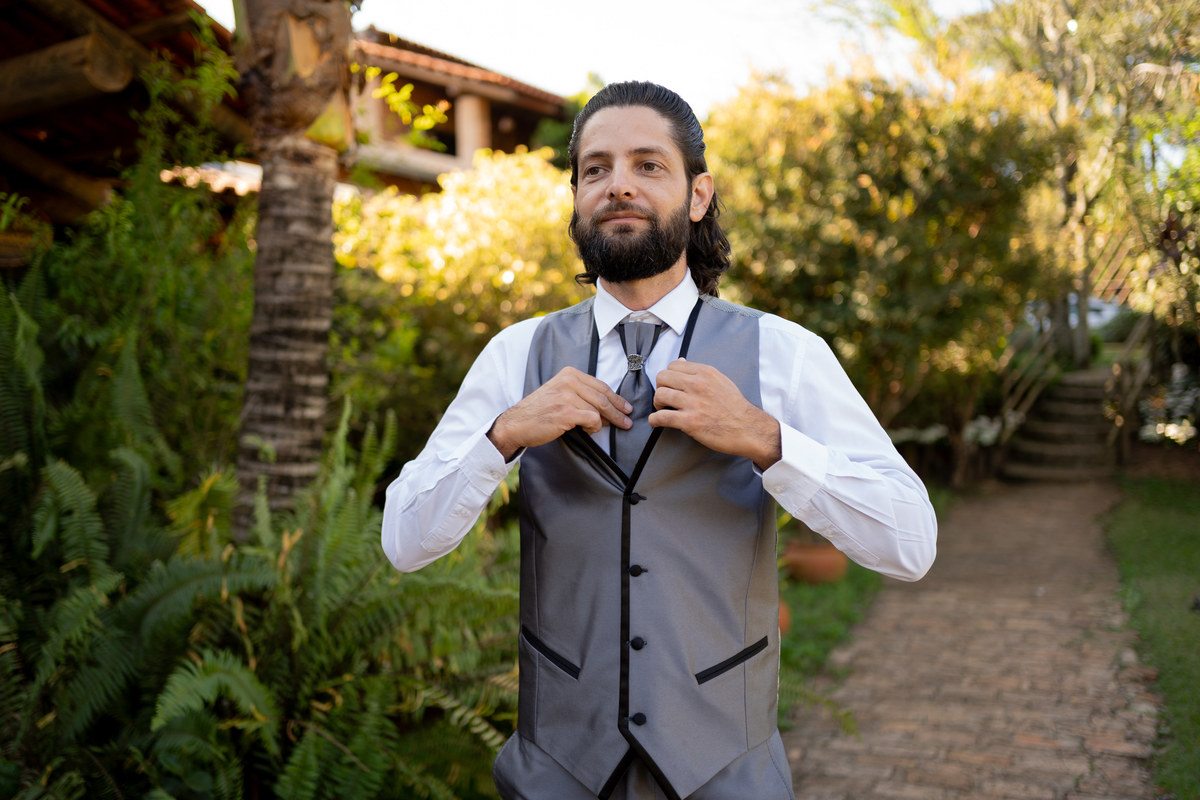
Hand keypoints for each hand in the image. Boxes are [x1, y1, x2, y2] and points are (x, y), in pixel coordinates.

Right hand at [487, 366, 631, 459]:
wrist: (517, 423)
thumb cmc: (539, 412)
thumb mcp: (559, 393)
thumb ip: (580, 394)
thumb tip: (608, 408)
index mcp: (569, 373)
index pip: (600, 386)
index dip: (616, 398)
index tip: (626, 407)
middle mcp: (569, 381)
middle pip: (603, 397)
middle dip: (618, 412)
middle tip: (627, 422)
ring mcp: (567, 396)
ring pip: (599, 410)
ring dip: (603, 422)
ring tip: (601, 428)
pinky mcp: (566, 412)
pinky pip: (592, 420)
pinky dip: (594, 428)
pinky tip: (587, 430)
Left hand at [650, 359, 781, 469]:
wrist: (748, 428)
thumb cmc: (735, 407)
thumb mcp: (721, 381)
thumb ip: (700, 372)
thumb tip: (680, 362)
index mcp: (705, 373)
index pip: (673, 365)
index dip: (668, 376)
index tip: (671, 385)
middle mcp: (698, 385)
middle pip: (662, 377)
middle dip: (660, 388)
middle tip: (665, 398)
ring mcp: (693, 403)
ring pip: (660, 395)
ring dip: (657, 404)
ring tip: (663, 410)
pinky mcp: (690, 422)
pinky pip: (661, 417)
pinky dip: (654, 420)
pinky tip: (657, 422)